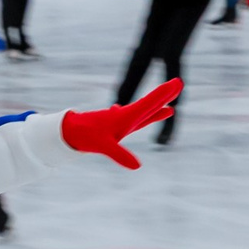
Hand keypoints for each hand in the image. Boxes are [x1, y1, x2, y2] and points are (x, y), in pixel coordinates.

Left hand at [61, 79, 181, 170]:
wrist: (69, 131)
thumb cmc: (86, 136)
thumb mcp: (103, 146)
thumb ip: (120, 154)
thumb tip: (137, 166)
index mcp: (126, 117)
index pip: (148, 103)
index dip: (163, 94)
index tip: (176, 82)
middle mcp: (126, 116)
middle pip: (149, 105)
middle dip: (164, 95)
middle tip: (179, 82)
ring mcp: (122, 121)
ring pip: (144, 113)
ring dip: (156, 108)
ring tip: (171, 109)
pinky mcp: (117, 126)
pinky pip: (136, 119)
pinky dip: (145, 116)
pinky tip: (146, 115)